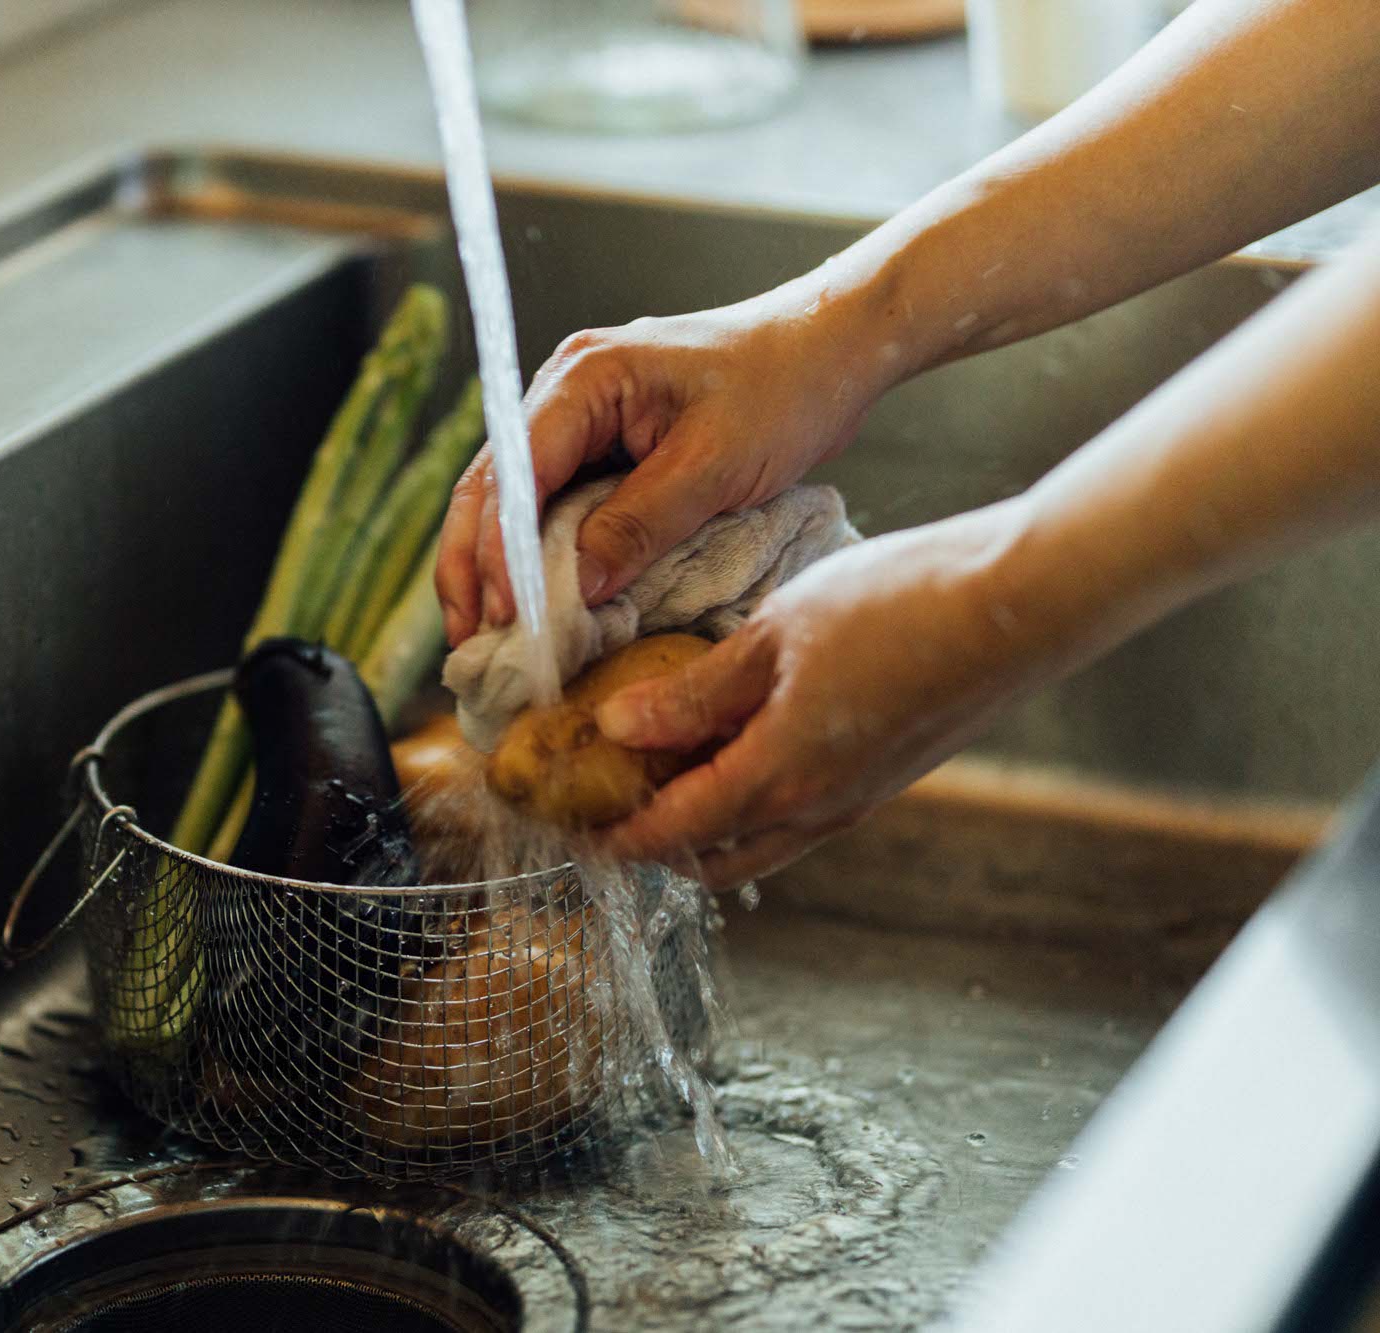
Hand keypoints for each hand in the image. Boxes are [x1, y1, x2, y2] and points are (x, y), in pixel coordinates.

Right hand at [435, 276, 899, 646]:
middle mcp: (564, 392)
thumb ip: (639, 524)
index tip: (505, 616)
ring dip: (493, 565)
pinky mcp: (602, 446)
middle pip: (491, 485)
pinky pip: (552, 505)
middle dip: (472, 564)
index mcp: (583, 378)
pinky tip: (531, 602)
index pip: (516, 471)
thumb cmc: (783, 389)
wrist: (830, 348)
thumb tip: (576, 588)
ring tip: (480, 634)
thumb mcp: (715, 466)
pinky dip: (536, 555)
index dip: (501, 549)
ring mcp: (578, 419)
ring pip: (510, 499)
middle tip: (469, 639)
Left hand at [594, 501, 1085, 887]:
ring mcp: (858, 799)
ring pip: (762, 843)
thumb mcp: (775, 634)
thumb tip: (616, 726)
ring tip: (665, 779)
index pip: (671, 833)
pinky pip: (802, 814)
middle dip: (656, 849)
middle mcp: (817, 809)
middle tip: (610, 812)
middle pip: (715, 860)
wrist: (1021, 604)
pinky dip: (754, 804)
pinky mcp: (887, 776)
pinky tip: (741, 747)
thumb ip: (693, 690)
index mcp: (778, 778)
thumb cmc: (898, 605)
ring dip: (708, 829)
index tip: (571, 830)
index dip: (614, 839)